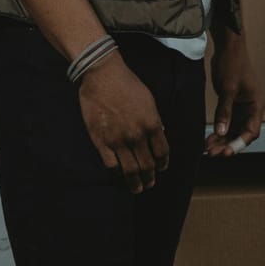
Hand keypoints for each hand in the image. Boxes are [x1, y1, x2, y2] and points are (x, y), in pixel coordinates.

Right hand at [77, 53, 169, 192]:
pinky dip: (117, 173)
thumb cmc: (128, 85)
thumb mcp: (149, 101)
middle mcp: (137, 136)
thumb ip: (154, 120)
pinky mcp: (101, 142)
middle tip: (150, 184)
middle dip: (150, 177)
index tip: (162, 168)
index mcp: (152, 124)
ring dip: (135, 182)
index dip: (163, 163)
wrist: (103, 77)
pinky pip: (111, 164)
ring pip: (130, 169)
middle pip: (147, 164)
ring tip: (137, 188)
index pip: (162, 152)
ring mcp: (118, 141)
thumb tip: (159, 135)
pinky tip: (119, 175)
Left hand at [204, 32, 263, 156]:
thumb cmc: (232, 64)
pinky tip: (209, 138)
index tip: (225, 152)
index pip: (251, 131)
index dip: (238, 143)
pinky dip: (219, 130)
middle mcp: (252, 108)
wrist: (229, 48)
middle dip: (228, 144)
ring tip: (208, 148)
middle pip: (242, 133)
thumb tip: (220, 132)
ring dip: (222, 139)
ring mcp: (243, 107)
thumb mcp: (227, 89)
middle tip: (212, 153)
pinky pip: (228, 122)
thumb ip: (224, 111)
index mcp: (256, 104)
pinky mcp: (233, 104)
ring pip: (234, 129)